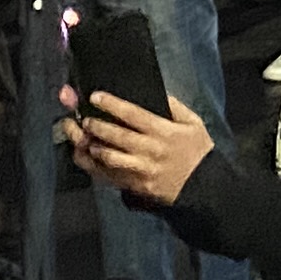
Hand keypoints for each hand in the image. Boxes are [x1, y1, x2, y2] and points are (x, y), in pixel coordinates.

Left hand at [73, 87, 214, 201]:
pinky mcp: (134, 185)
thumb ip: (175, 106)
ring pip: (108, 157)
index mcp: (164, 132)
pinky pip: (108, 174)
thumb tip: (158, 92)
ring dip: (90, 145)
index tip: (95, 96)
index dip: (112, 104)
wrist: (202, 186)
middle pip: (116, 135)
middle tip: (83, 117)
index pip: (133, 114)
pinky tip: (84, 154)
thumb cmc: (197, 151)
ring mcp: (140, 170)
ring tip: (78, 135)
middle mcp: (149, 150)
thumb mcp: (194, 123)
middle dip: (95, 124)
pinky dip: (93, 164)